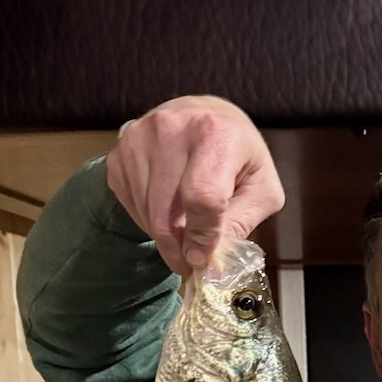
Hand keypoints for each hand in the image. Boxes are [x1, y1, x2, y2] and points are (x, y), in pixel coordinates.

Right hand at [107, 94, 285, 274]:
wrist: (206, 117)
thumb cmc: (240, 156)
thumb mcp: (261, 189)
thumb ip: (241, 224)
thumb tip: (211, 263)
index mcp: (216, 133)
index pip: (202, 197)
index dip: (201, 236)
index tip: (201, 259)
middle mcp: (172, 128)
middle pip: (167, 213)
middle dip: (178, 249)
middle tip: (188, 264)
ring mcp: (140, 138)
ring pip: (147, 214)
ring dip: (164, 238)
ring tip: (183, 234)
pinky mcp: (120, 152)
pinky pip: (130, 205)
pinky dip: (148, 221)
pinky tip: (167, 212)